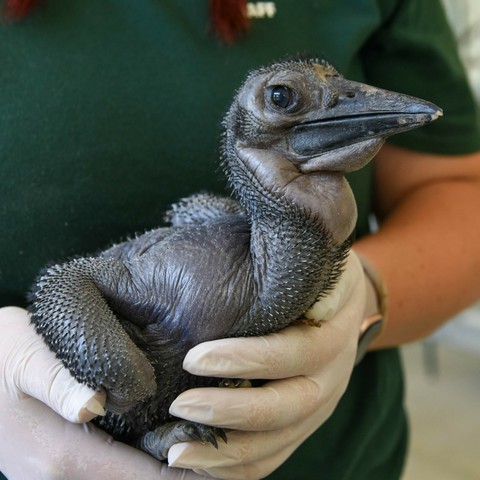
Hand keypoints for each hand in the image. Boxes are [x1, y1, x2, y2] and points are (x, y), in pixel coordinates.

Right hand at [0, 306, 206, 479]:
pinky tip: (157, 445)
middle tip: (218, 454)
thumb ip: (59, 381)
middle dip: (178, 475)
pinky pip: (105, 474)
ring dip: (158, 473)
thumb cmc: (0, 354)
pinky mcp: (53, 467)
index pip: (139, 479)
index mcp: (61, 454)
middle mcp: (58, 478)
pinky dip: (135, 467)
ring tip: (199, 452)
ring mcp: (53, 477)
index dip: (183, 474)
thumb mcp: (28, 356)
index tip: (218, 462)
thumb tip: (93, 404)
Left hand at [167, 251, 365, 479]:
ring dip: (227, 452)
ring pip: (276, 443)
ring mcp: (318, 409)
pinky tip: (199, 464)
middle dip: (229, 411)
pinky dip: (237, 467)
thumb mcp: (322, 268)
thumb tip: (316, 307)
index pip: (289, 355)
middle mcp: (329, 380)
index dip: (244, 360)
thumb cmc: (318, 280)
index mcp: (331, 339)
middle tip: (179, 406)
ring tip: (176, 452)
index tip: (194, 357)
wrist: (348, 305)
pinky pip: (273, 457)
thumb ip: (316, 282)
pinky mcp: (304, 425)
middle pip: (284, 407)